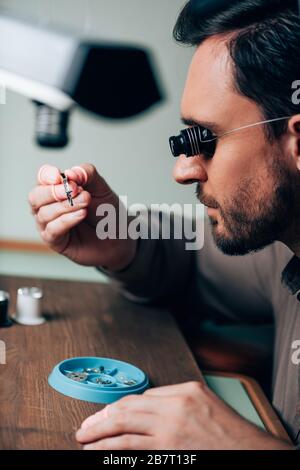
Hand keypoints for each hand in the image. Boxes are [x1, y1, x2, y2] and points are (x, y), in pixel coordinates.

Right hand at [28, 164, 136, 269]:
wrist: (119, 236)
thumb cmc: (107, 212)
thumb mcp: (100, 187)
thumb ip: (86, 174)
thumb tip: (70, 173)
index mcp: (56, 189)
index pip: (42, 178)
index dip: (47, 176)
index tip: (59, 176)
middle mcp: (48, 206)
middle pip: (35, 196)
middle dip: (53, 192)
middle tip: (74, 189)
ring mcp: (49, 225)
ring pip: (44, 213)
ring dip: (66, 206)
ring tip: (86, 202)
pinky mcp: (55, 241)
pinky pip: (52, 230)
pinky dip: (66, 220)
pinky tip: (81, 214)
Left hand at [76, 382, 292, 449]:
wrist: (251, 454)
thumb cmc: (230, 433)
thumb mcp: (204, 403)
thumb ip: (175, 400)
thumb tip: (146, 406)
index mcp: (184, 391)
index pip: (141, 397)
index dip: (118, 407)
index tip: (104, 414)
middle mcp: (175, 408)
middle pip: (128, 409)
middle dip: (101, 418)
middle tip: (85, 427)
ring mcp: (171, 430)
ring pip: (124, 428)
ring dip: (100, 434)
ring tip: (84, 439)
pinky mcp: (169, 451)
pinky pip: (133, 449)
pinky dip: (112, 450)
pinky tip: (101, 453)